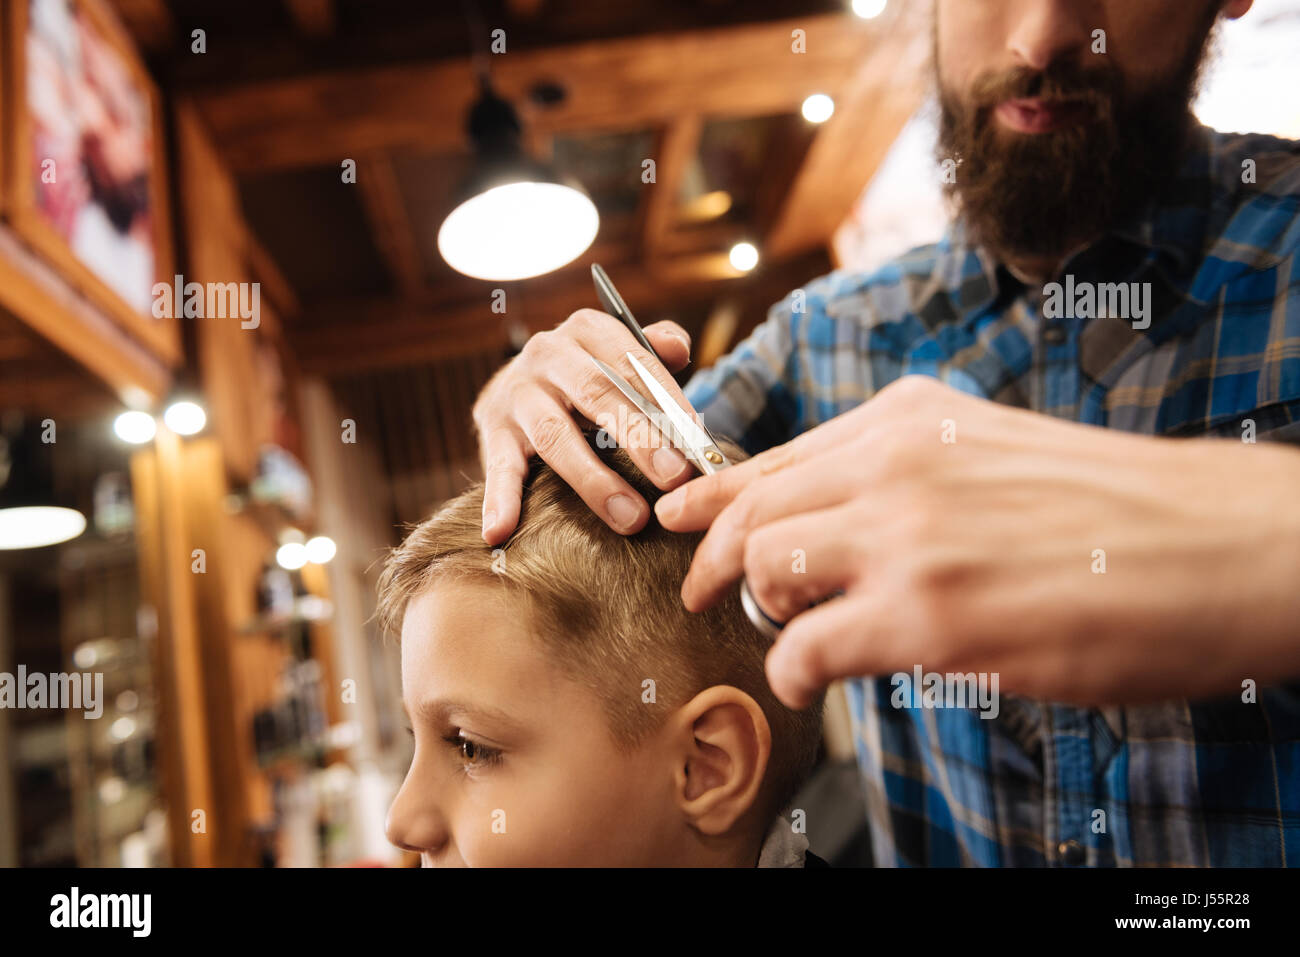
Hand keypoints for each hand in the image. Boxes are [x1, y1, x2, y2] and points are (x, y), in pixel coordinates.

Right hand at [473, 309, 696, 543]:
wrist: (516, 383)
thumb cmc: (589, 377)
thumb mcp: (620, 355)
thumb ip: (653, 353)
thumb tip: (679, 348)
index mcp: (588, 331)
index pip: (633, 361)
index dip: (668, 401)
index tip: (698, 442)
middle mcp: (548, 354)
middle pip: (598, 394)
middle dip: (640, 438)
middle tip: (673, 478)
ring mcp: (516, 394)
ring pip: (555, 436)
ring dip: (593, 481)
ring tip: (630, 519)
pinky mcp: (491, 431)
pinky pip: (497, 467)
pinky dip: (498, 500)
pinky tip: (500, 531)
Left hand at [654, 375, 1299, 708]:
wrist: (1215, 544)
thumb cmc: (1116, 508)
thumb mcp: (994, 448)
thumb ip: (910, 468)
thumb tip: (839, 513)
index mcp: (910, 418)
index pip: (775, 458)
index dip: (712, 497)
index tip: (678, 520)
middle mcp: (894, 463)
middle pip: (751, 512)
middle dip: (712, 559)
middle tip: (704, 593)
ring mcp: (906, 537)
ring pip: (766, 569)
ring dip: (763, 611)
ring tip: (788, 635)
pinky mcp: (925, 616)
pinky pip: (805, 647)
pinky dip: (794, 670)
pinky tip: (815, 677)